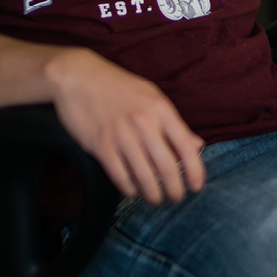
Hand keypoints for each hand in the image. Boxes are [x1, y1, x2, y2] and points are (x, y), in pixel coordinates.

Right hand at [48, 48, 205, 204]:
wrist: (79, 77)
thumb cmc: (119, 87)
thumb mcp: (151, 97)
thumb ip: (174, 123)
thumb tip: (197, 146)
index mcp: (160, 108)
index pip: (186, 146)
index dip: (195, 171)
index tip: (197, 186)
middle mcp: (143, 121)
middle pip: (167, 167)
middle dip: (175, 190)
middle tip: (177, 197)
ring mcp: (121, 134)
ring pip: (144, 177)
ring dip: (153, 194)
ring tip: (156, 199)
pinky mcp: (100, 145)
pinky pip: (120, 177)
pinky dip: (130, 189)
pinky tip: (134, 190)